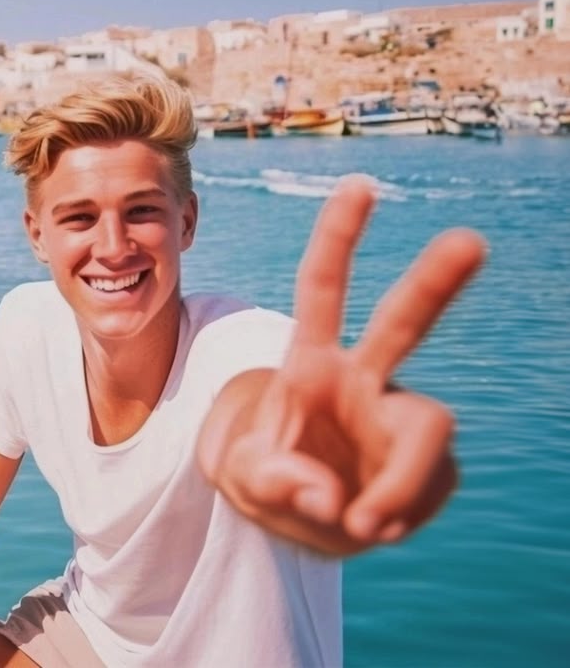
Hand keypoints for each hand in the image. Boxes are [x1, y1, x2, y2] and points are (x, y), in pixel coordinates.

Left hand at [207, 175, 485, 555]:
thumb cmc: (262, 477)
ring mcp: (399, 415)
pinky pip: (429, 487)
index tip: (360, 186)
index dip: (338, 239)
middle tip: (470, 240)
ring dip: (405, 483)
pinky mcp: (425, 458)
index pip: (322, 290)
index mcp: (308, 362)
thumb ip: (274, 480)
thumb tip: (332, 498)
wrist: (298, 516)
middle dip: (436, 282)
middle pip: (403, 323)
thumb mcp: (241, 477)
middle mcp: (362, 378)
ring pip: (431, 429)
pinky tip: (372, 525)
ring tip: (361, 525)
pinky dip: (401, 515)